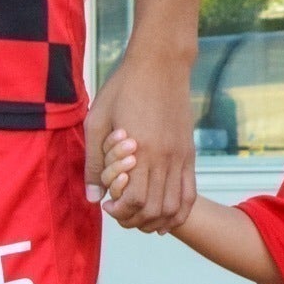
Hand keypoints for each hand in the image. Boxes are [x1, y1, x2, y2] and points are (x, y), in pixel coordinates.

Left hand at [87, 58, 193, 231]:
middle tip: (120, 213)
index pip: (134, 199)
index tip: (108, 205)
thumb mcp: (97, 120)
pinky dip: (179, 212)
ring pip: (175, 206)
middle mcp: (164, 157)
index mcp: (140, 149)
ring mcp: (180, 156)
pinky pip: (190, 193)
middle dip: (134, 220)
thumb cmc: (123, 87)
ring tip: (139, 216)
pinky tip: (163, 215)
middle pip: (154, 208)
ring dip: (156, 220)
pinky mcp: (189, 153)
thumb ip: (94, 162)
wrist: (161, 63)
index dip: (119, 211)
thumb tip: (93, 198)